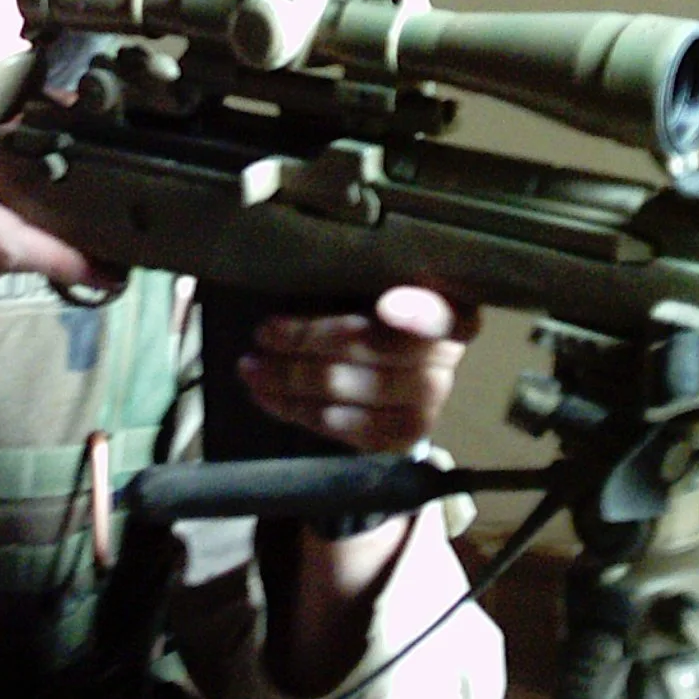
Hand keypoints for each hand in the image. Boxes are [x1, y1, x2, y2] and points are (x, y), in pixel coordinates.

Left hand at [238, 286, 479, 453]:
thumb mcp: (369, 282)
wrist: (396, 369)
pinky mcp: (404, 436)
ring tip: (250, 368)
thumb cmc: (369, 306)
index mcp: (447, 305)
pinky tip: (269, 398)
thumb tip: (303, 262)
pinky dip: (301, 412)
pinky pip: (347, 429)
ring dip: (291, 380)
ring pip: (351, 390)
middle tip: (262, 334)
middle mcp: (446, 356)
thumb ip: (355, 276)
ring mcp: (429, 401)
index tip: (387, 307)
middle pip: (374, 349)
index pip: (440, 312)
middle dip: (309, 341)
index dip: (418, 312)